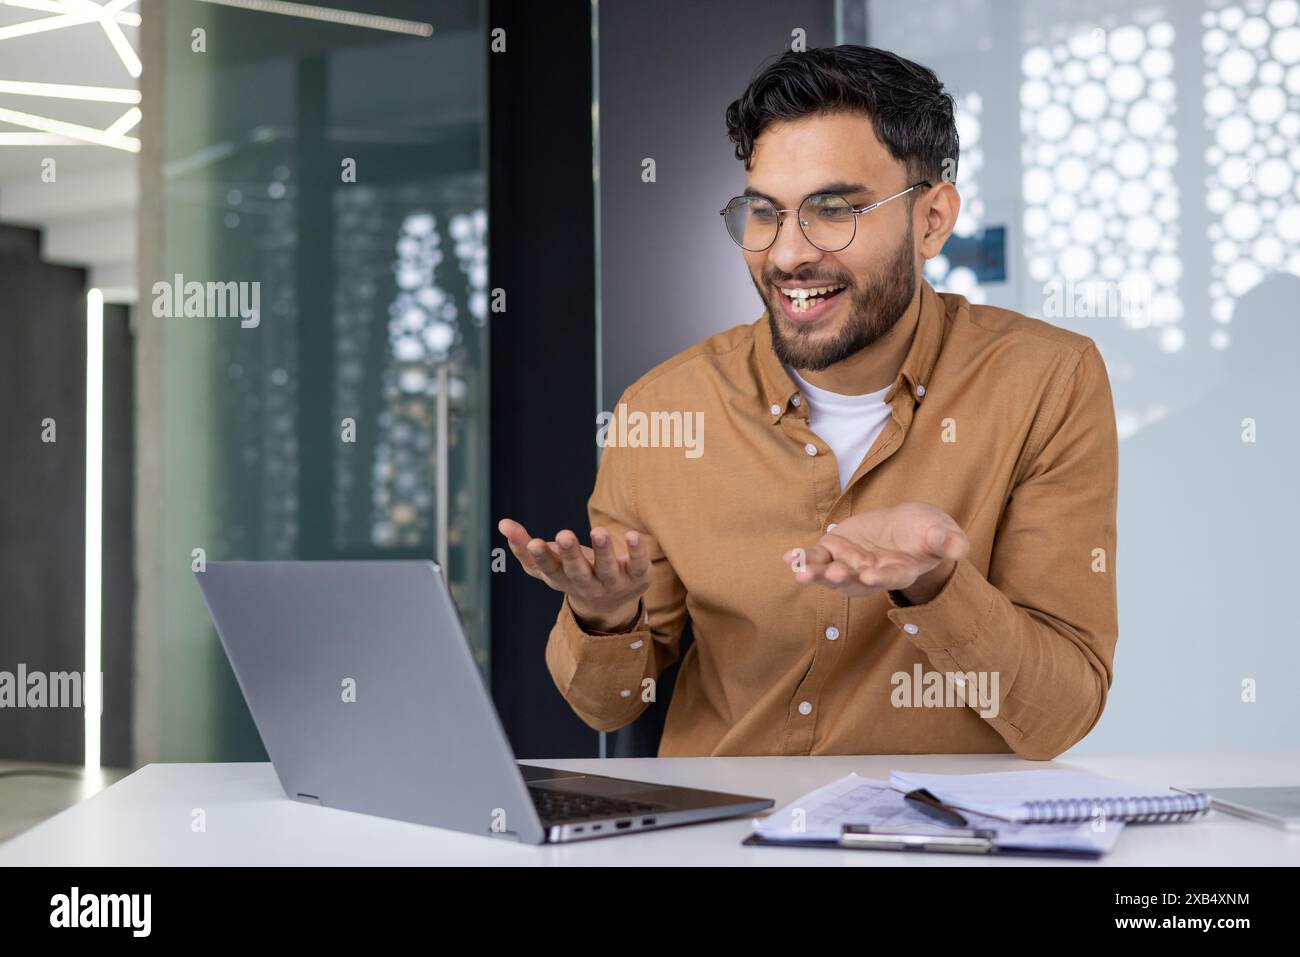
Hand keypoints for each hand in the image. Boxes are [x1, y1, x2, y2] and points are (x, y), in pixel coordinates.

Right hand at [498, 518, 648, 630]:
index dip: (542, 557)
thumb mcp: (549, 564)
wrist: (612, 605)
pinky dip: (637, 552)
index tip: (534, 542)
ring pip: (608, 569)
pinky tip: (633, 534)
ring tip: (598, 531)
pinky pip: (638, 565)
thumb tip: (502, 523)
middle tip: (564, 534)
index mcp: (563, 579)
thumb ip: (524, 546)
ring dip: (603, 551)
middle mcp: (588, 584)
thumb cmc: (573, 575)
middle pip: (578, 572)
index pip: (550, 570)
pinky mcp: (638, 577)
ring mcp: (613, 583)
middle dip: (571, 554)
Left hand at [782, 502, 968, 601]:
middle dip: (843, 577)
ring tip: (801, 572)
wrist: (908, 527)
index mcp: (900, 571)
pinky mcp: (836, 548)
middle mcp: (872, 572)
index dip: (880, 576)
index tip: (870, 575)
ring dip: (817, 573)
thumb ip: (948, 541)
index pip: (890, 576)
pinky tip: (790, 557)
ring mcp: (852, 562)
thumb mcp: (942, 531)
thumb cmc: (929, 532)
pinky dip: (804, 558)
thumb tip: (958, 547)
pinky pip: (818, 556)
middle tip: (832, 575)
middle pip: (855, 580)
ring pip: (832, 572)